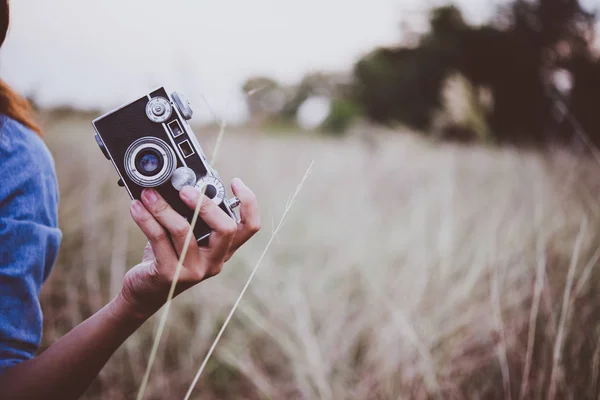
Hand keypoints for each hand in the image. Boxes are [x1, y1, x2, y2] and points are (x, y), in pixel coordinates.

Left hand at [119, 178, 259, 319]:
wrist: (145, 291)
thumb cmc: (166, 255)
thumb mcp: (184, 235)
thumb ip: (190, 215)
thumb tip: (179, 182)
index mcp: (224, 248)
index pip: (250, 227)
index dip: (249, 203)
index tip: (235, 182)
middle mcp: (215, 261)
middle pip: (226, 229)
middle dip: (207, 204)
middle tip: (185, 189)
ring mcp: (194, 270)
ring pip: (184, 232)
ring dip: (164, 208)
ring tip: (149, 194)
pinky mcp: (170, 275)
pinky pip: (159, 239)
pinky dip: (146, 219)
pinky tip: (136, 207)